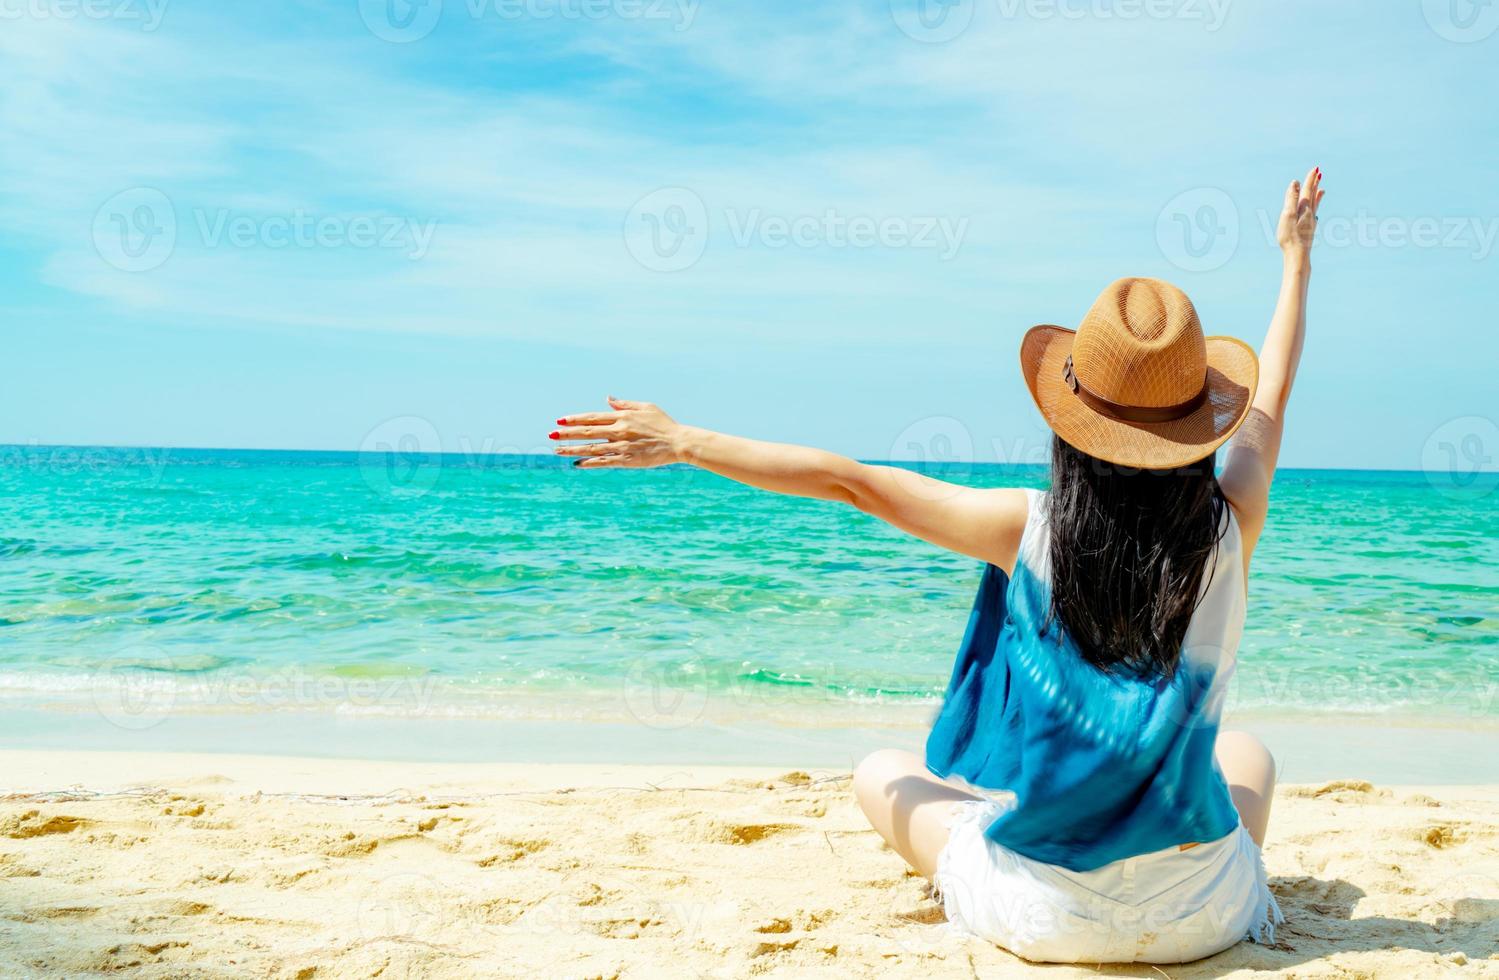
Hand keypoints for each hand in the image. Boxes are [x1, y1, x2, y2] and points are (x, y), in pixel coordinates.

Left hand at [550, 396, 683, 468]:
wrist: (678, 442)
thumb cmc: (664, 423)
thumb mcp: (645, 407)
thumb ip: (624, 404)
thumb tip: (607, 398)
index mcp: (622, 416)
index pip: (592, 417)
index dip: (575, 419)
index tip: (560, 421)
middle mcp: (618, 430)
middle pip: (587, 432)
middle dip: (567, 433)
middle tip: (551, 434)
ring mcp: (621, 446)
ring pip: (591, 448)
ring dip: (573, 449)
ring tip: (557, 450)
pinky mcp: (627, 460)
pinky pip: (604, 462)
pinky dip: (589, 463)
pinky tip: (577, 464)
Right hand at [1277, 165, 1324, 259]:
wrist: (1298, 256)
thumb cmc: (1290, 236)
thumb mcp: (1288, 215)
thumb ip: (1291, 199)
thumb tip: (1295, 183)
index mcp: (1304, 208)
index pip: (1307, 190)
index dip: (1310, 179)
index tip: (1316, 168)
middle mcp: (1310, 214)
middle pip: (1313, 196)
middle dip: (1315, 184)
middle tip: (1319, 174)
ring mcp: (1310, 223)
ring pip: (1315, 206)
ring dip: (1317, 196)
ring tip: (1322, 190)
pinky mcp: (1309, 231)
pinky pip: (1313, 215)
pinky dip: (1315, 210)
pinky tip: (1315, 214)